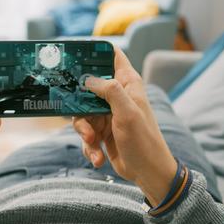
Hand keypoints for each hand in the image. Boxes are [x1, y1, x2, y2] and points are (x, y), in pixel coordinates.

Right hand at [73, 47, 176, 206]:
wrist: (148, 173)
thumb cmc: (144, 141)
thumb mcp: (128, 113)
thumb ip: (110, 90)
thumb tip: (88, 79)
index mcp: (127, 84)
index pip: (112, 56)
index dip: (96, 51)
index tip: (76, 53)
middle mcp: (116, 96)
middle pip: (87, 87)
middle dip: (79, 104)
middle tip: (80, 114)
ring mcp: (107, 114)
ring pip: (82, 113)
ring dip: (84, 131)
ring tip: (93, 142)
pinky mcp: (102, 132)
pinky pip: (85, 134)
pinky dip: (89, 147)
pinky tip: (98, 157)